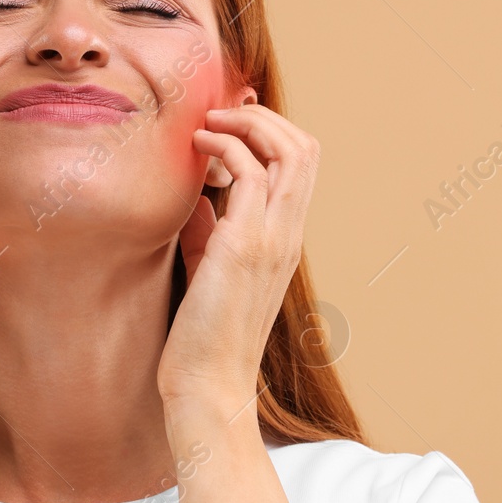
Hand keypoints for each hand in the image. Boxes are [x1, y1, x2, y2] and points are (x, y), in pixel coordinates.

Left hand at [157, 104, 320, 412]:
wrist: (207, 387)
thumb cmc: (202, 335)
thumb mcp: (209, 267)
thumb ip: (210, 229)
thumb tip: (200, 193)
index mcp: (284, 239)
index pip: (302, 165)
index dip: (271, 132)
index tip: (227, 126)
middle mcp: (287, 235)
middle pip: (305, 148)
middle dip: (264, 117)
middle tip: (220, 115)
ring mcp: (272, 240)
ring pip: (289, 152)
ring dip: (245, 124)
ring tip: (206, 125)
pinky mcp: (244, 247)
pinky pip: (250, 174)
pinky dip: (225, 147)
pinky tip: (196, 150)